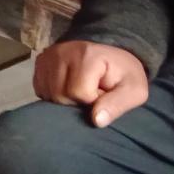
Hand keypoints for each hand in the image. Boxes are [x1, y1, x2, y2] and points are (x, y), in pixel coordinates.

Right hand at [33, 40, 149, 127]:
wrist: (110, 56)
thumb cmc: (123, 75)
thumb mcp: (134, 90)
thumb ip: (118, 105)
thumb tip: (96, 121)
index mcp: (87, 55)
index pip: (78, 92)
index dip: (93, 100)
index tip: (104, 93)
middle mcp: (61, 52)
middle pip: (60, 95)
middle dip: (77, 102)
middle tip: (93, 93)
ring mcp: (47, 56)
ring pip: (48, 94)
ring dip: (65, 100)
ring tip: (80, 90)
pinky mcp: (39, 62)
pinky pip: (41, 90)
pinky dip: (54, 95)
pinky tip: (67, 89)